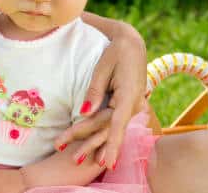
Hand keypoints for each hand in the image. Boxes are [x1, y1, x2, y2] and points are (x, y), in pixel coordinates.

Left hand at [54, 22, 146, 169]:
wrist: (131, 45)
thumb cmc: (115, 54)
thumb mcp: (102, 69)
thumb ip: (94, 92)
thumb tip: (84, 113)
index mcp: (128, 96)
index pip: (117, 124)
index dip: (110, 145)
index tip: (106, 162)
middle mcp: (133, 105)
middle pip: (110, 130)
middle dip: (92, 146)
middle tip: (74, 160)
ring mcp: (132, 107)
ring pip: (112, 129)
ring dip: (96, 145)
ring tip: (80, 160)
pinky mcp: (126, 106)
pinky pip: (114, 124)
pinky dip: (104, 138)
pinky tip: (98, 153)